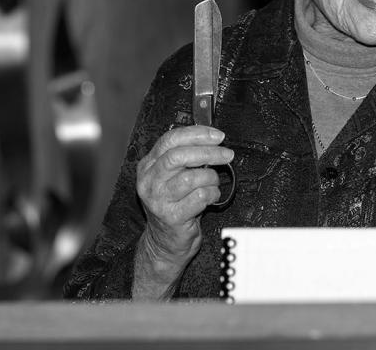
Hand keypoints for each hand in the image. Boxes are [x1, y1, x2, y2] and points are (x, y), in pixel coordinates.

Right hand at [135, 126, 233, 279]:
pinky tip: (211, 198)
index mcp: (148, 165)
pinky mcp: (171, 216)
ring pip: (192, 177)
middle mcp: (149, 181)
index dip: (196, 134)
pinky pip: (200, 197)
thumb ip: (186, 157)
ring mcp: (158, 200)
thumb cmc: (174, 204)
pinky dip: (212, 194)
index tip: (217, 135)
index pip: (170, 139)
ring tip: (213, 183)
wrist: (165, 242)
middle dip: (208, 152)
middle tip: (227, 154)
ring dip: (211, 178)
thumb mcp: (172, 177)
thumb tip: (212, 138)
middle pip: (179, 156)